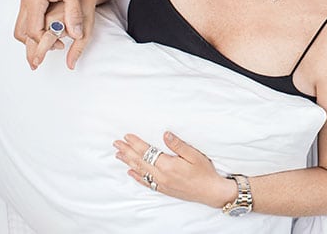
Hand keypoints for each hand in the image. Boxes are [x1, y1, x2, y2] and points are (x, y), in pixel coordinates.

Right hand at [14, 0, 84, 52]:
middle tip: (42, 58)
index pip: (34, 31)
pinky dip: (33, 26)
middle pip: (21, 32)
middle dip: (31, 46)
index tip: (61, 46)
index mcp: (35, 0)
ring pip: (21, 24)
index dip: (46, 42)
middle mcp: (26, 0)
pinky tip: (46, 29)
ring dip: (32, 37)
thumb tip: (77, 36)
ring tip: (47, 45)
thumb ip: (74, 15)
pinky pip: (26, 15)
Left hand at [114, 132, 236, 208]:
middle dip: (127, 151)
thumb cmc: (204, 172)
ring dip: (128, 161)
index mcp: (168, 165)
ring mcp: (161, 183)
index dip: (136, 143)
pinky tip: (130, 171)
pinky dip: (136, 176)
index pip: (147, 151)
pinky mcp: (163, 188)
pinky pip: (145, 182)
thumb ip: (178, 145)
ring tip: (119, 154)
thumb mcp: (194, 155)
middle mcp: (161, 175)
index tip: (127, 136)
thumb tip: (165, 134)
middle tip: (116, 143)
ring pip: (140, 171)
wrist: (210, 191)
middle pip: (140, 161)